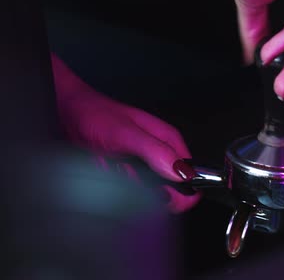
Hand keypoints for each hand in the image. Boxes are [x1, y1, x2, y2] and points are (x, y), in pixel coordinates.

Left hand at [51, 54, 199, 212]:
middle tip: (127, 173)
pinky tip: (106, 174)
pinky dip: (116, 189)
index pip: (191, 177)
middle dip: (147, 192)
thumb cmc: (96, 114)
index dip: (181, 192)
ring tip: (112, 169)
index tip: (160, 192)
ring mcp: (144, 165)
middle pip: (170, 190)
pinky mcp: (129, 173)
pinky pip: (129, 193)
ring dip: (127, 189)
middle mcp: (160, 154)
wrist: (69, 113)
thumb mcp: (126, 133)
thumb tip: (181, 172)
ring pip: (147, 195)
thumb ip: (155, 151)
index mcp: (169, 142)